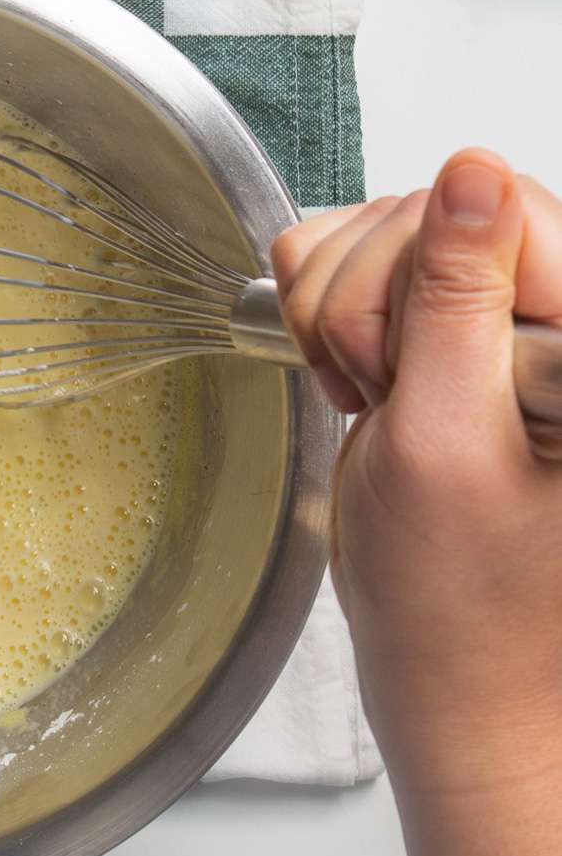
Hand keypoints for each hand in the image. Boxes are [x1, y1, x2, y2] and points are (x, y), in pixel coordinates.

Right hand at [273, 149, 561, 855]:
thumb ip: (454, 304)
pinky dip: (339, 321)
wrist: (457, 682)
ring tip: (377, 402)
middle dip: (370, 302)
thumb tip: (471, 173)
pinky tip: (367, 388)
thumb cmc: (463, 605)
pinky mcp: (467, 340)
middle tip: (382, 399)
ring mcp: (515, 328)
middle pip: (436, 209)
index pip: (496, 204)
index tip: (392, 369)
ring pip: (395, 232)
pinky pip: (375, 269)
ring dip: (348, 315)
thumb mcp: (443, 447)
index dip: (413, 273)